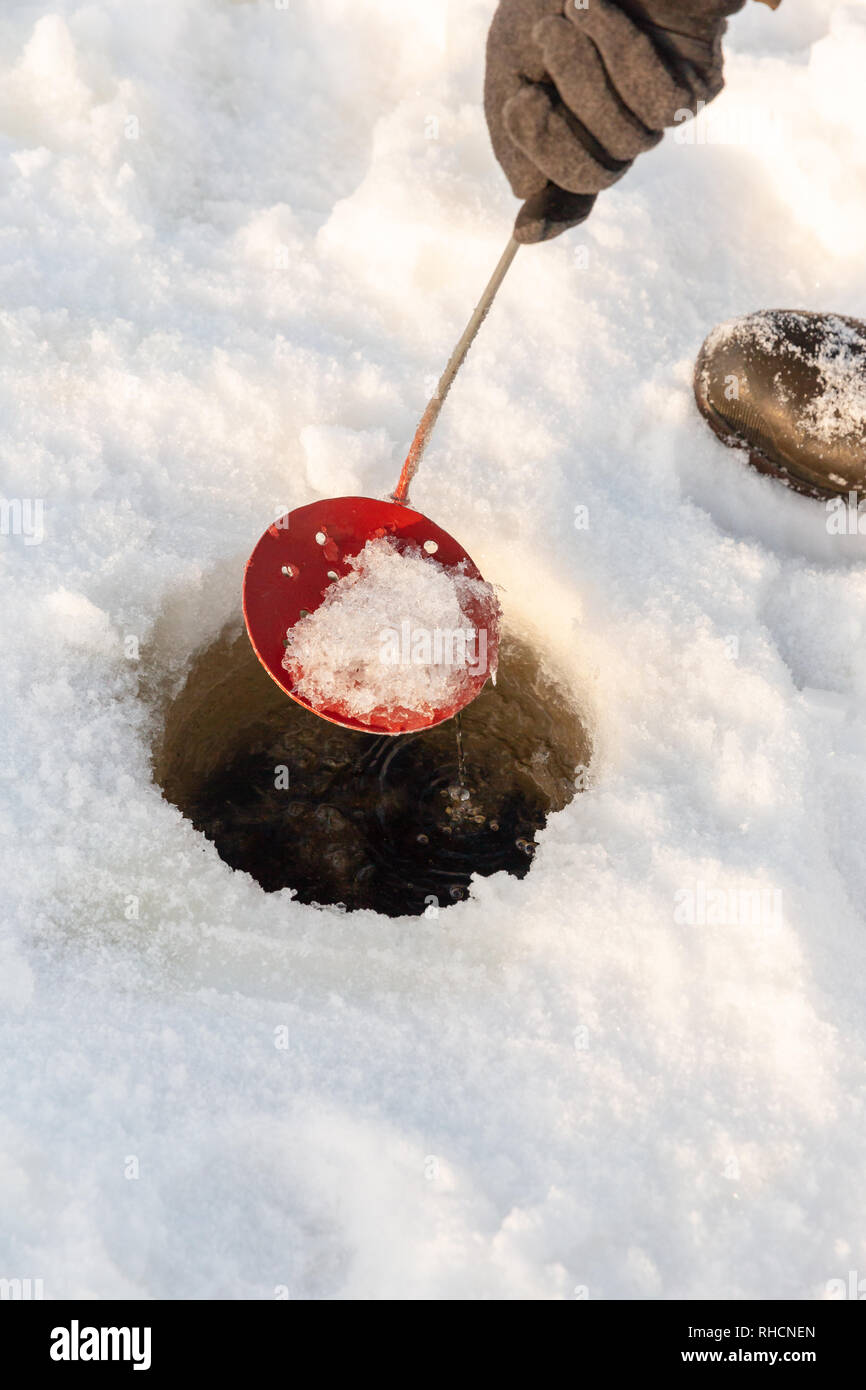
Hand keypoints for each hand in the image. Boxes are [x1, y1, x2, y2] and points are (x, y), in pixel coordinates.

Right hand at [484, 0, 744, 242]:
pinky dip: (625, 56)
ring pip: (626, 144)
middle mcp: (614, 132)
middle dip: (554, 138)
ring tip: (570, 10)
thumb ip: (513, 135)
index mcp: (570, 133)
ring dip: (587, 78)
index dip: (550, 218)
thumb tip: (526, 197)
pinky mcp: (695, 87)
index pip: (568, 196)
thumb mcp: (511, 64)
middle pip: (591, 180)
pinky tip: (600, 10)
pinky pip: (660, 109)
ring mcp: (655, 114)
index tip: (524, 234)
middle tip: (531, 82)